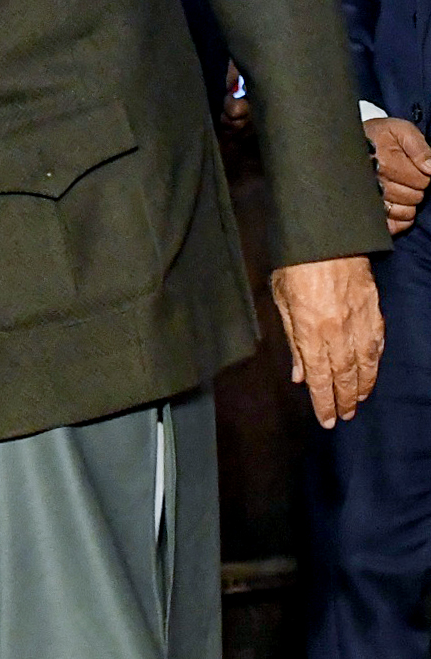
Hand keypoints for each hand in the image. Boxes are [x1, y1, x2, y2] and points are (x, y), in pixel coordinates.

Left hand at [271, 255, 382, 427]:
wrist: (327, 237)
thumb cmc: (295, 266)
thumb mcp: (282, 301)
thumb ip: (292, 341)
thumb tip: (300, 375)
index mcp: (311, 330)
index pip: (320, 377)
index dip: (324, 402)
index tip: (327, 420)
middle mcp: (338, 331)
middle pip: (344, 376)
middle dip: (344, 401)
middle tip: (344, 418)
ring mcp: (359, 322)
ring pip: (364, 364)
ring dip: (361, 386)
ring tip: (356, 402)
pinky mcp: (374, 311)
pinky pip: (376, 345)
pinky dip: (374, 363)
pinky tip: (370, 373)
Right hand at [366, 116, 430, 234]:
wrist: (349, 142)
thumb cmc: (378, 136)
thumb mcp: (401, 131)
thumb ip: (419, 148)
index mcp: (385, 163)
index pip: (422, 180)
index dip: (422, 173)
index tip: (411, 164)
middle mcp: (375, 184)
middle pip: (414, 197)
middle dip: (414, 186)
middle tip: (403, 174)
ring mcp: (369, 200)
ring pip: (405, 211)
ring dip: (407, 201)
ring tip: (396, 186)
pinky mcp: (367, 211)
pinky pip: (392, 225)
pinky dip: (399, 218)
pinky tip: (395, 204)